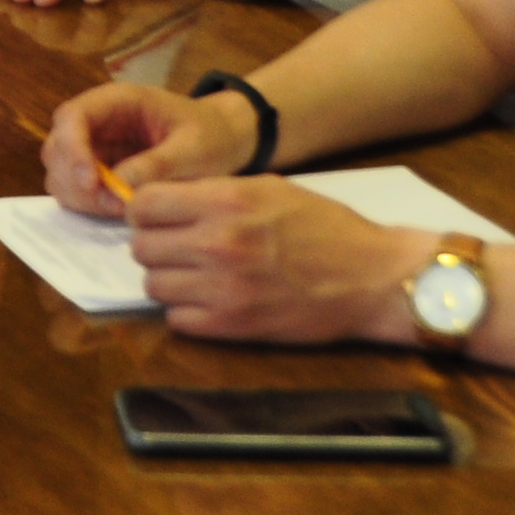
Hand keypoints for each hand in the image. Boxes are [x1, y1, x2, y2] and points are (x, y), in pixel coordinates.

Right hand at [43, 81, 256, 215]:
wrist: (226, 144)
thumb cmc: (212, 137)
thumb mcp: (193, 149)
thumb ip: (157, 165)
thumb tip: (118, 186)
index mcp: (118, 102)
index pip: (72, 116)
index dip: (72, 149)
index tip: (92, 183)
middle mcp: (98, 121)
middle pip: (57, 146)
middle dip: (74, 179)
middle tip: (111, 203)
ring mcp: (95, 147)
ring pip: (60, 172)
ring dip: (80, 195)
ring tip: (120, 206)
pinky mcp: (99, 172)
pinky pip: (75, 190)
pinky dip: (87, 204)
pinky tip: (118, 208)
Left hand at [121, 180, 432, 343]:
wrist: (373, 277)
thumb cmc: (326, 227)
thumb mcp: (269, 188)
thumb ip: (214, 192)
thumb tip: (165, 199)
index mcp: (225, 201)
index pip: (143, 204)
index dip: (146, 211)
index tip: (159, 217)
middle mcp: (216, 243)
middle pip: (141, 247)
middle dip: (156, 245)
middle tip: (179, 248)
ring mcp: (222, 288)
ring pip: (153, 285)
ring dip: (169, 280)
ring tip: (197, 275)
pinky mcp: (232, 326)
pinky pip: (176, 320)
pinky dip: (187, 312)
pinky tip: (210, 300)